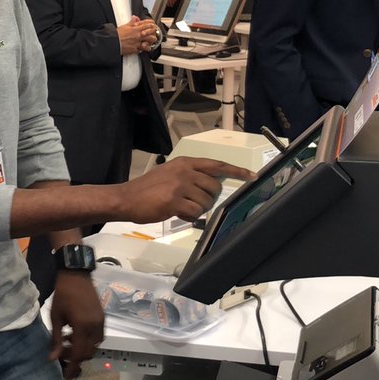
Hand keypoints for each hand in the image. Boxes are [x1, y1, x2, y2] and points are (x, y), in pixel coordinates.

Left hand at [48, 270, 104, 379]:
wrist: (76, 275)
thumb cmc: (63, 294)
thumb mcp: (55, 317)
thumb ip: (55, 339)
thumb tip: (53, 358)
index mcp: (82, 326)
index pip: (79, 353)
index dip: (72, 366)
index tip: (66, 376)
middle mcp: (95, 326)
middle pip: (88, 352)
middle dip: (76, 358)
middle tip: (62, 356)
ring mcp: (101, 322)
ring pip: (95, 346)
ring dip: (82, 349)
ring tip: (67, 343)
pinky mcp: (103, 318)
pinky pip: (98, 337)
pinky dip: (88, 341)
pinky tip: (75, 335)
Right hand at [117, 157, 256, 222]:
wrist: (126, 198)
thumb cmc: (147, 188)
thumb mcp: (169, 173)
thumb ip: (189, 176)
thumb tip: (209, 187)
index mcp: (185, 163)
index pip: (217, 165)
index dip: (236, 171)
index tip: (252, 176)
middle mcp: (185, 171)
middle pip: (215, 186)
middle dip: (209, 198)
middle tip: (193, 202)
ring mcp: (180, 186)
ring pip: (206, 201)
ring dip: (198, 209)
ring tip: (182, 208)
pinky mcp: (175, 201)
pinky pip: (195, 212)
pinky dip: (190, 216)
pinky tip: (177, 213)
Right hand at [118, 17, 158, 54]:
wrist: (113, 42)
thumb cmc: (117, 35)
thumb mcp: (125, 26)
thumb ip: (131, 22)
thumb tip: (135, 18)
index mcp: (136, 29)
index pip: (147, 25)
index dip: (151, 24)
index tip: (153, 24)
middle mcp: (138, 36)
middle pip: (150, 33)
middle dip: (154, 32)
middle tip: (154, 32)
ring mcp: (137, 43)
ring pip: (149, 42)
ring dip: (151, 42)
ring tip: (151, 41)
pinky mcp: (135, 49)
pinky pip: (142, 49)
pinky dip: (143, 49)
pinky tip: (144, 48)